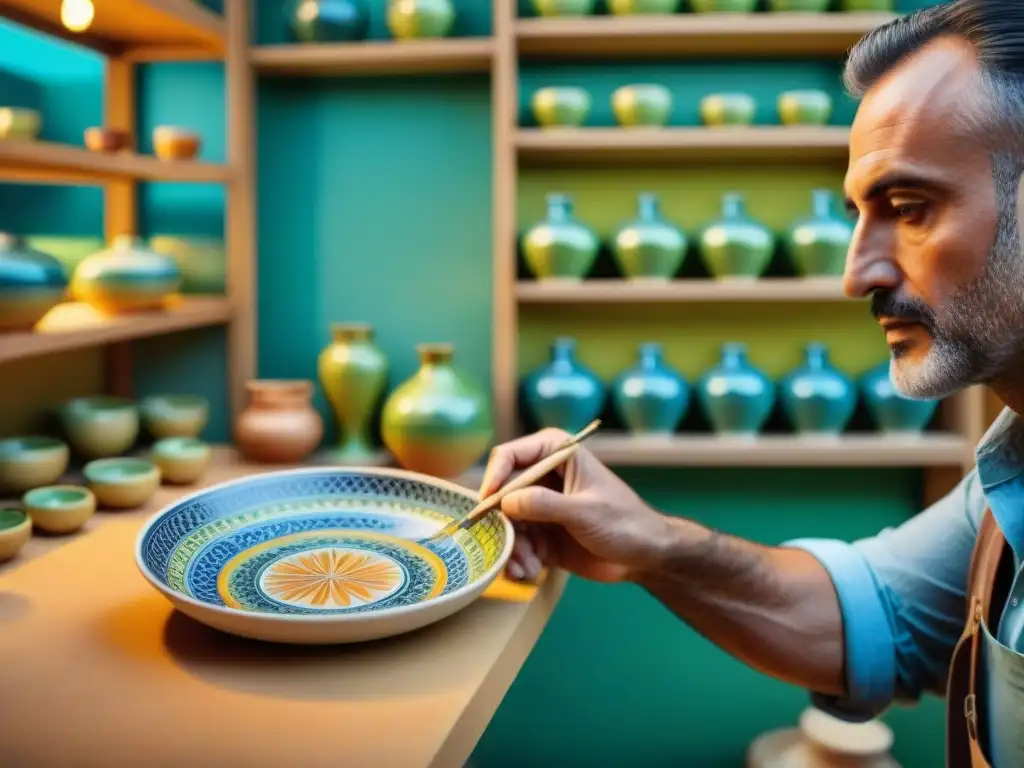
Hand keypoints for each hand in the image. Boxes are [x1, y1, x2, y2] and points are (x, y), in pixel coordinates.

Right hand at [479, 428, 668, 583]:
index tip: (488, 505)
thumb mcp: (585, 512)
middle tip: (508, 548)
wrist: (645, 556)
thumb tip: (506, 502)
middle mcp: (542, 477)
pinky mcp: (540, 534)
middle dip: (502, 524)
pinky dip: (518, 559)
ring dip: (512, 547)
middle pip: (501, 493)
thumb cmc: (624, 522)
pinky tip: (530, 572)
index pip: (510, 456)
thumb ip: (545, 505)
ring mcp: (539, 506)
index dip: (494, 477)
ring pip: (506, 523)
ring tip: (526, 568)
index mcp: (556, 454)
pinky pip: (516, 543)